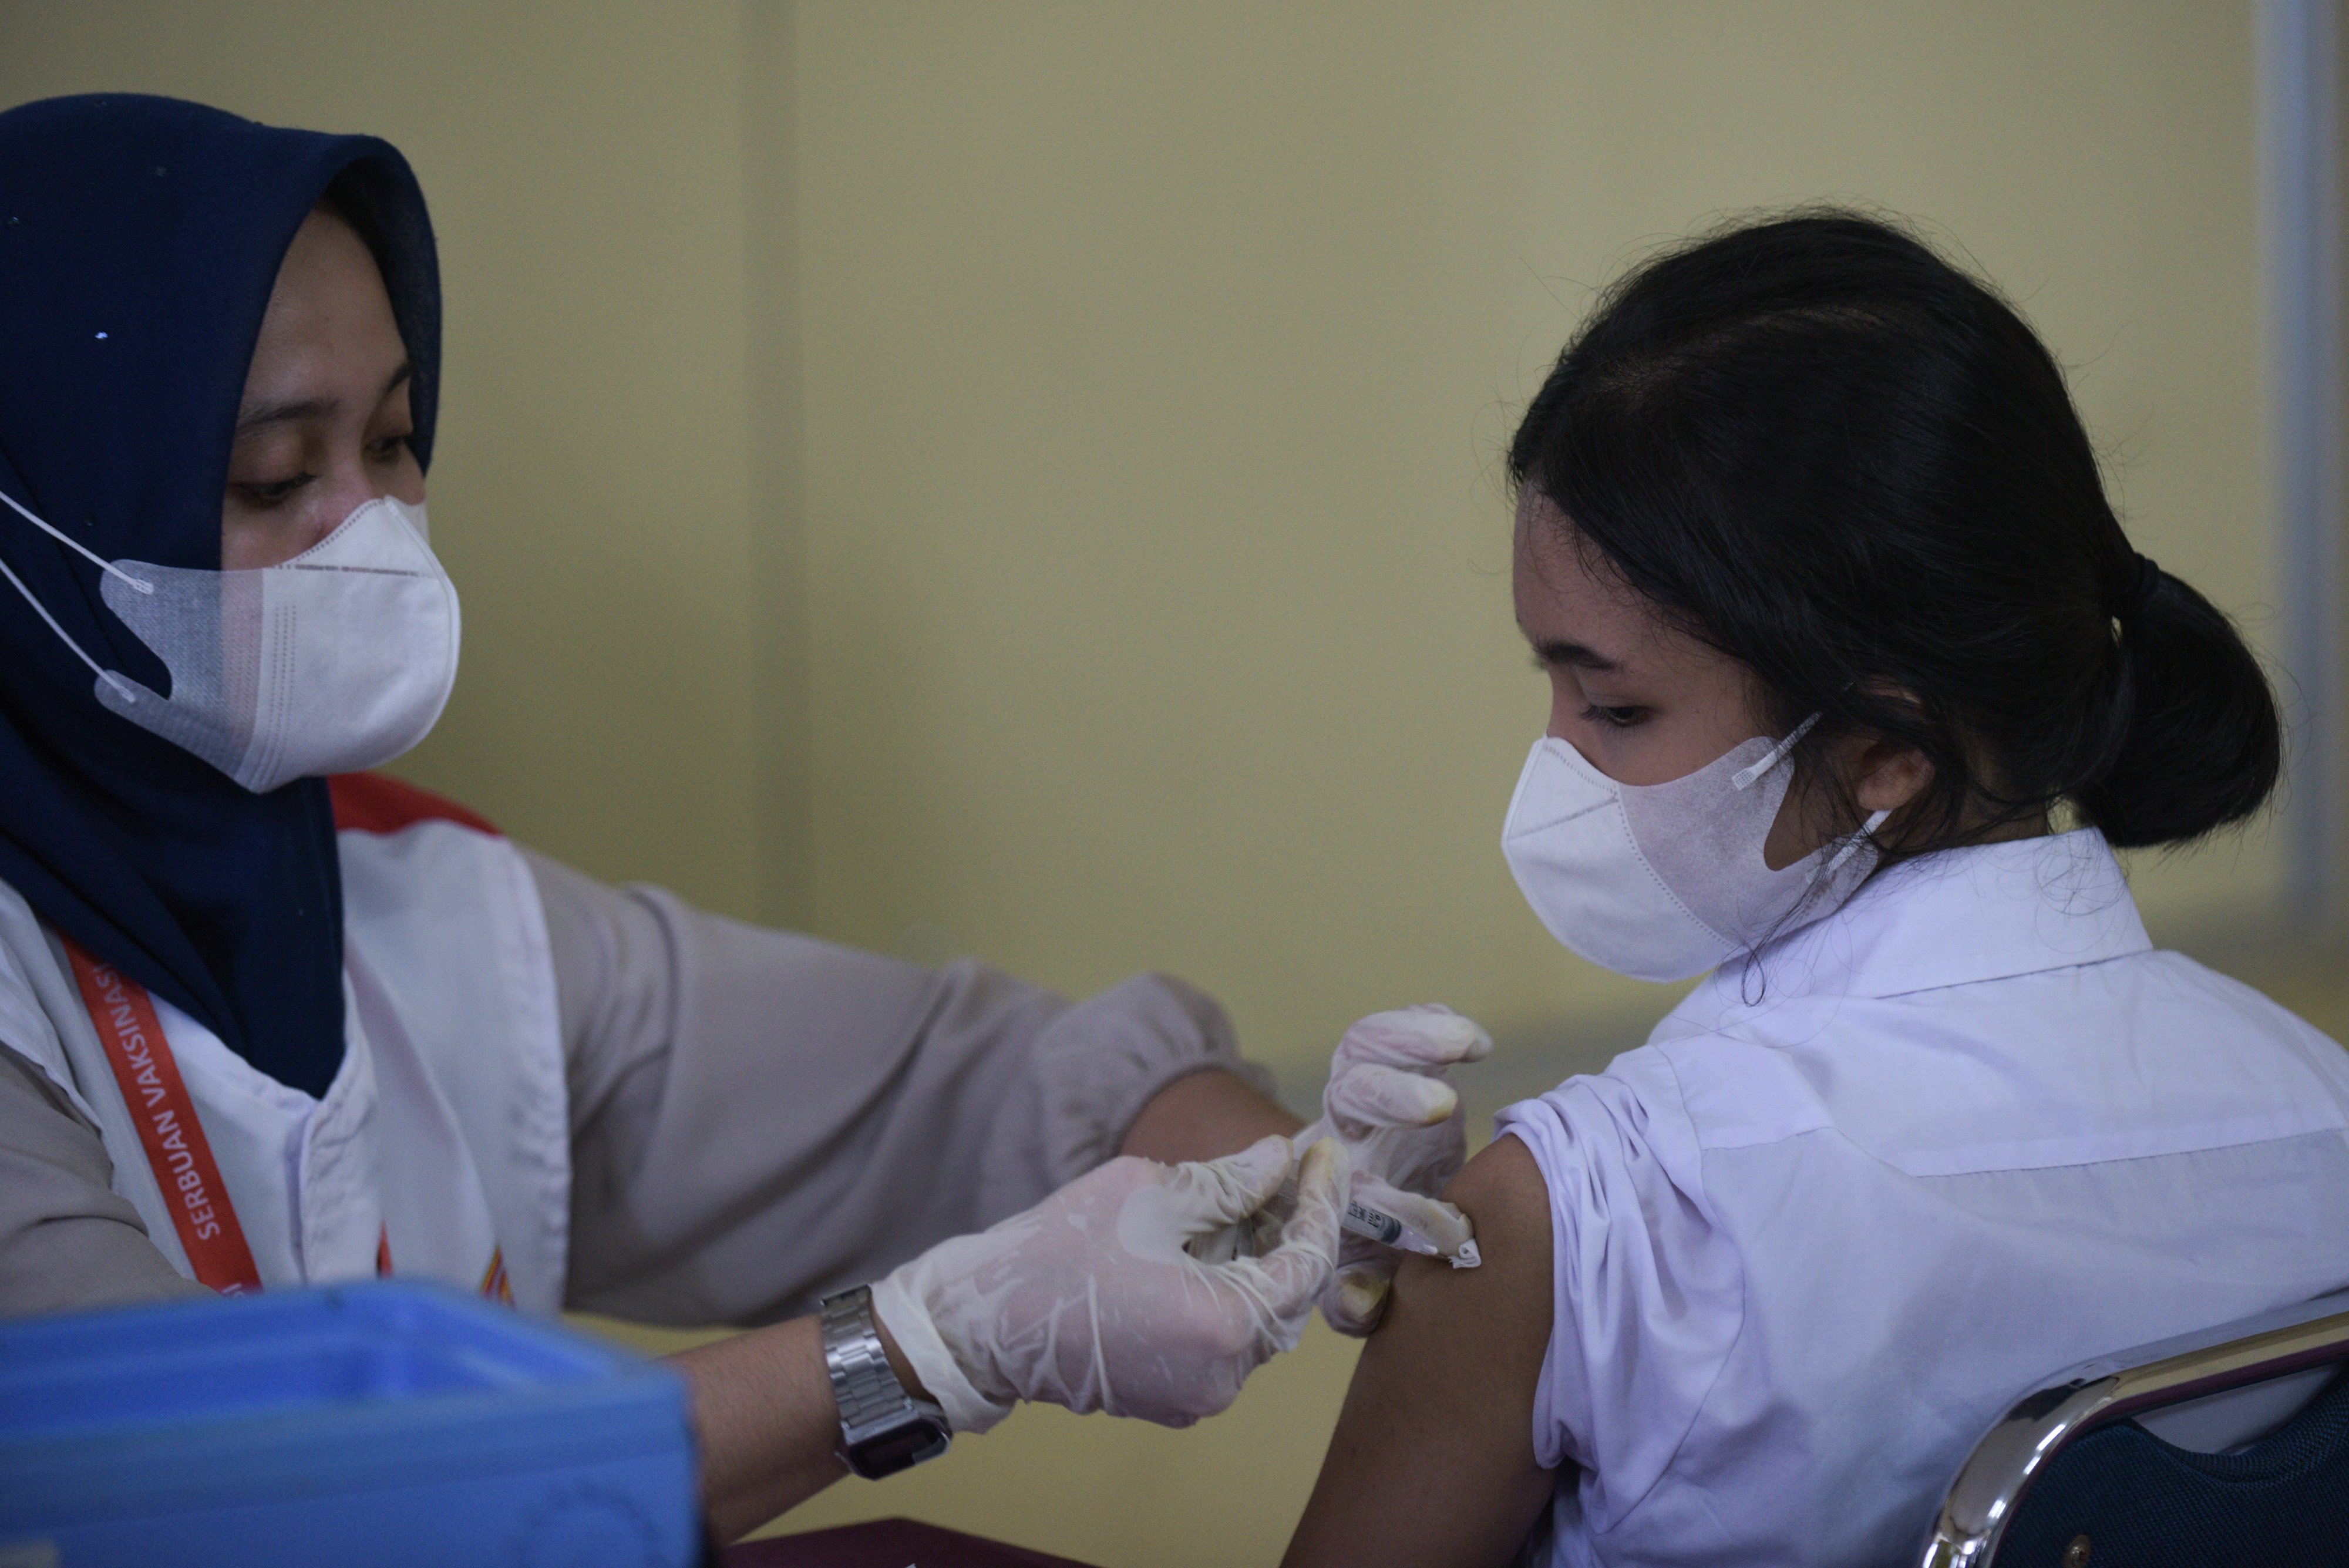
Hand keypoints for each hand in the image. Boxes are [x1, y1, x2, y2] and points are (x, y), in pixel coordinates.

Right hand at [871, 1135, 1343, 1432]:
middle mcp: (1224, 1375)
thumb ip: (1227, 1181)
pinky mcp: (1175, 1399)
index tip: (1322, 1154)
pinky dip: (1227, 1292)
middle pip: (1288, 1295)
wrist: (984, 1322)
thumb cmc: (1058, 1251)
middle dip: (1291, 1228)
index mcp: (1224, 1324)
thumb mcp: (1148, 1194)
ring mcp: (1199, 1397)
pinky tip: (1208, 1246)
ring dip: (1257, 1260)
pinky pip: (1224, 1341)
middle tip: (1286, 1170)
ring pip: (1258, 1319)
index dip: (1321, 1201)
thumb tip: (1278, 1160)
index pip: (1307, 1261)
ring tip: (1244, 1200)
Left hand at [1300, 1005, 1492, 1333]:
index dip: (1390, 1205)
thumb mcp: (1363, 1282)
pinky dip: (1432, 1023)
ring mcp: (1369, 1094)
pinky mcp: (1399, 1066)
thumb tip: (1355, 1302)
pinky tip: (1476, 1044)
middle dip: (1390, 1095)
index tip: (1445, 1230)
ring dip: (1413, 1039)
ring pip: (1366, 1048)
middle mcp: (1344, 1133)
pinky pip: (1400, 1031)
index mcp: (1327, 1188)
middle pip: (1346, 1094)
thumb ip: (1357, 1298)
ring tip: (1466, 1043)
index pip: (1340, 1183)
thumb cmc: (1369, 1251)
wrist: (1369, 1207)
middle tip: (1442, 1107)